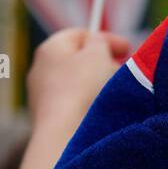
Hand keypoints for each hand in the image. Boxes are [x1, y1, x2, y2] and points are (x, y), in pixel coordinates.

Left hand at [16, 29, 129, 168]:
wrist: (64, 133)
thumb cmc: (82, 87)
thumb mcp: (97, 53)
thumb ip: (99, 42)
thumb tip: (96, 46)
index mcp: (49, 48)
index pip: (79, 35)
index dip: (105, 39)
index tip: (127, 48)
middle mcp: (40, 70)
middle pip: (77, 60)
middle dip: (102, 63)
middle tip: (122, 70)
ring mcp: (41, 96)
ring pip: (75, 83)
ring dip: (96, 84)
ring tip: (114, 92)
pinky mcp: (47, 119)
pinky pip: (72, 104)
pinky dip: (87, 103)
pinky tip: (100, 110)